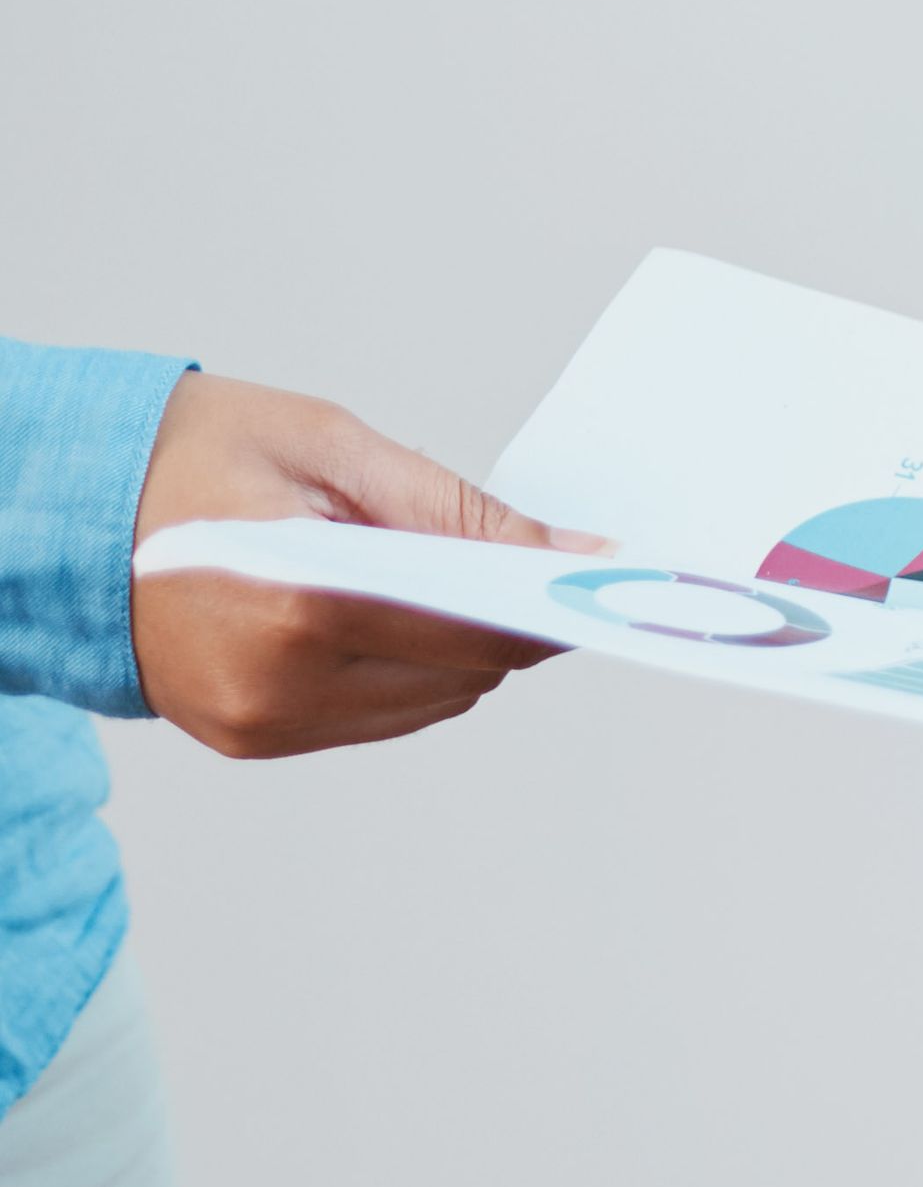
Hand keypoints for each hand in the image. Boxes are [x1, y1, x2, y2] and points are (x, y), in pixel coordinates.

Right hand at [125, 373, 582, 758]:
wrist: (51, 502)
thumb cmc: (177, 453)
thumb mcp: (326, 446)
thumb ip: (453, 509)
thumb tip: (564, 553)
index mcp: (299, 607)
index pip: (478, 632)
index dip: (550, 605)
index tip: (603, 580)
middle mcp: (280, 686)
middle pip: (465, 674)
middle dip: (502, 620)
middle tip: (516, 562)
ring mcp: (260, 723)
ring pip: (429, 702)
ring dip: (450, 648)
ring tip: (415, 574)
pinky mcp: (248, 739)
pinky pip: (373, 715)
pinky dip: (398, 668)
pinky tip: (369, 610)